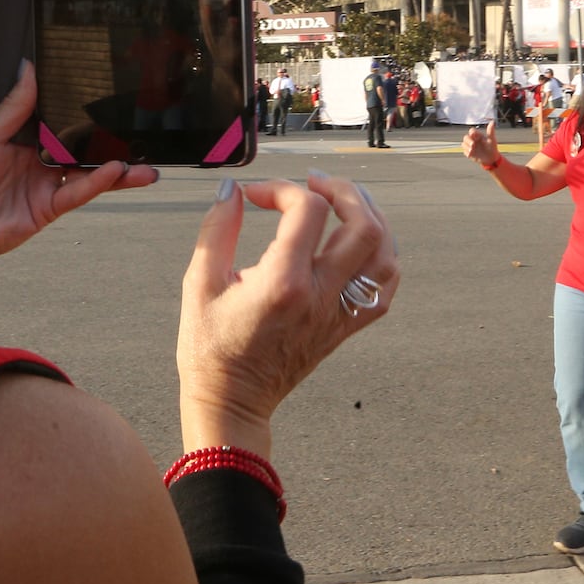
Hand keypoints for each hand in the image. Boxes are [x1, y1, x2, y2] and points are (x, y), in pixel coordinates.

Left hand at [0, 61, 158, 265]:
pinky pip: (79, 192)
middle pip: (85, 149)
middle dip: (114, 144)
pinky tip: (115, 171)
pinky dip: (98, 182)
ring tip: (146, 165)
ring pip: (90, 173)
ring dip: (119, 170)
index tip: (112, 100)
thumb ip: (14, 106)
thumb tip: (29, 68)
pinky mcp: (49, 208)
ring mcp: (47, 185)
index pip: (64, 122)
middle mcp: (41, 161)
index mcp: (25, 139)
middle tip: (140, 133)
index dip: (87, 113)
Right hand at [177, 172, 398, 457]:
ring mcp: (339, 313)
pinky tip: (358, 243)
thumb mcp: (199, 282)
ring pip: (385, 255)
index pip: (307, 211)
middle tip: (315, 182)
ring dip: (370, 218)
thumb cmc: (210, 346)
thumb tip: (233, 190)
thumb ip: (218, 229)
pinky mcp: (346, 327)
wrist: (231, 401)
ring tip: (343, 203)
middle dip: (344, 191)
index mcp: (283, 283)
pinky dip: (380, 256)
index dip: (282, 188)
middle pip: (364, 226)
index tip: (256, 195)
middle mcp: (320, 296)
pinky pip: (384, 287)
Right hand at [461, 120, 501, 167]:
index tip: (474, 136)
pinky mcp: (469, 153)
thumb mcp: (492, 139)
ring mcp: (470, 146)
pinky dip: (467, 153)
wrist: (491, 159)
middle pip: (465, 137)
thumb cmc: (492, 148)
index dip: (472, 133)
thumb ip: (490, 131)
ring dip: (467, 147)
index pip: (471, 131)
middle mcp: (473, 140)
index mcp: (478, 135)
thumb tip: (492, 121)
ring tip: (472, 151)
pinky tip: (471, 154)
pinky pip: (464, 151)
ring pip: (463, 144)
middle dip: (468, 141)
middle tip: (473, 145)